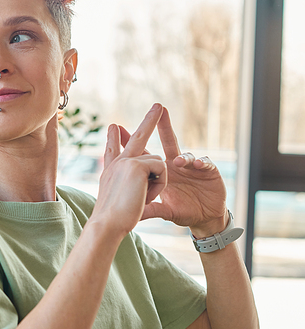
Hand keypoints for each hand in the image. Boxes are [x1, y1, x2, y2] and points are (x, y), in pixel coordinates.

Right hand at [92, 104, 166, 237]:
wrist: (107, 223)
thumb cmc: (114, 220)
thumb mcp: (118, 201)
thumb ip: (127, 191)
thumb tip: (132, 189)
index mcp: (112, 171)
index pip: (112, 150)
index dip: (113, 139)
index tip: (114, 127)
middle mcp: (118, 162)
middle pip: (136, 137)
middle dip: (149, 120)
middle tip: (159, 106)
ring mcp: (127, 161)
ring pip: (158, 163)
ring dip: (157, 183)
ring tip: (142, 197)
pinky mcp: (137, 164)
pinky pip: (162, 170)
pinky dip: (159, 185)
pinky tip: (145, 194)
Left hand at [136, 107, 227, 234]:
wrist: (205, 219)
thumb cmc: (183, 211)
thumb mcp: (165, 211)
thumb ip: (150, 209)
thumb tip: (132, 215)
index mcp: (162, 172)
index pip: (146, 154)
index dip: (134, 142)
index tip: (119, 128)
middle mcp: (176, 165)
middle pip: (169, 142)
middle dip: (164, 126)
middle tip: (160, 109)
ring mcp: (192, 167)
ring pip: (186, 154)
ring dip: (183, 156)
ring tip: (177, 161)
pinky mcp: (209, 171)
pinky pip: (205, 163)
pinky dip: (201, 163)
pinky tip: (197, 165)